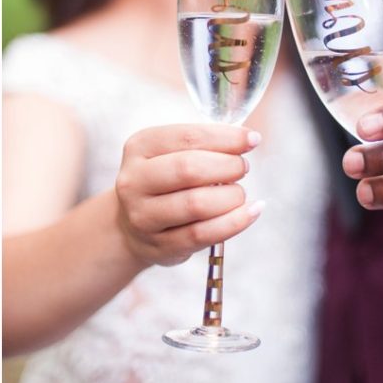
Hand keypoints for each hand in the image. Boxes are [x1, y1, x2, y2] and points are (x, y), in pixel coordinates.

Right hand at [115, 124, 263, 266]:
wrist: (129, 228)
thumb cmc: (162, 183)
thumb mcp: (169, 155)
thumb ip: (202, 145)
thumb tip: (248, 140)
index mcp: (139, 148)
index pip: (187, 138)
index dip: (226, 137)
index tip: (252, 139)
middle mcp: (134, 180)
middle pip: (188, 169)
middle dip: (228, 166)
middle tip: (243, 168)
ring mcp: (144, 216)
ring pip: (197, 204)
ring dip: (231, 196)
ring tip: (239, 193)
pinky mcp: (161, 245)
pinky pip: (204, 234)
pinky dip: (235, 222)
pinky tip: (251, 212)